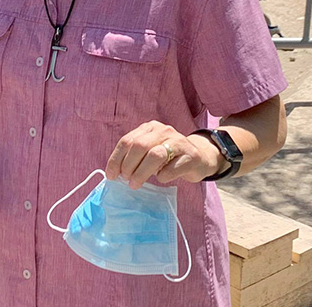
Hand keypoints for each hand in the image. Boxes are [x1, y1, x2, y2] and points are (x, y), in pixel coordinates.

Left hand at [105, 121, 224, 188]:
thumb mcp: (150, 150)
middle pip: (140, 146)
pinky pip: (173, 167)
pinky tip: (161, 178)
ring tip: (135, 184)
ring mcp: (178, 142)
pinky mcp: (191, 156)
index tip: (111, 175)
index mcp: (150, 128)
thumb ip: (134, 156)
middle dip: (128, 165)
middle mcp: (163, 131)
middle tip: (126, 180)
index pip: (127, 141)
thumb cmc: (169, 156)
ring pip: (155, 155)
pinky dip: (163, 176)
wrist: (200, 157)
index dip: (116, 159)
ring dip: (141, 172)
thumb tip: (115, 172)